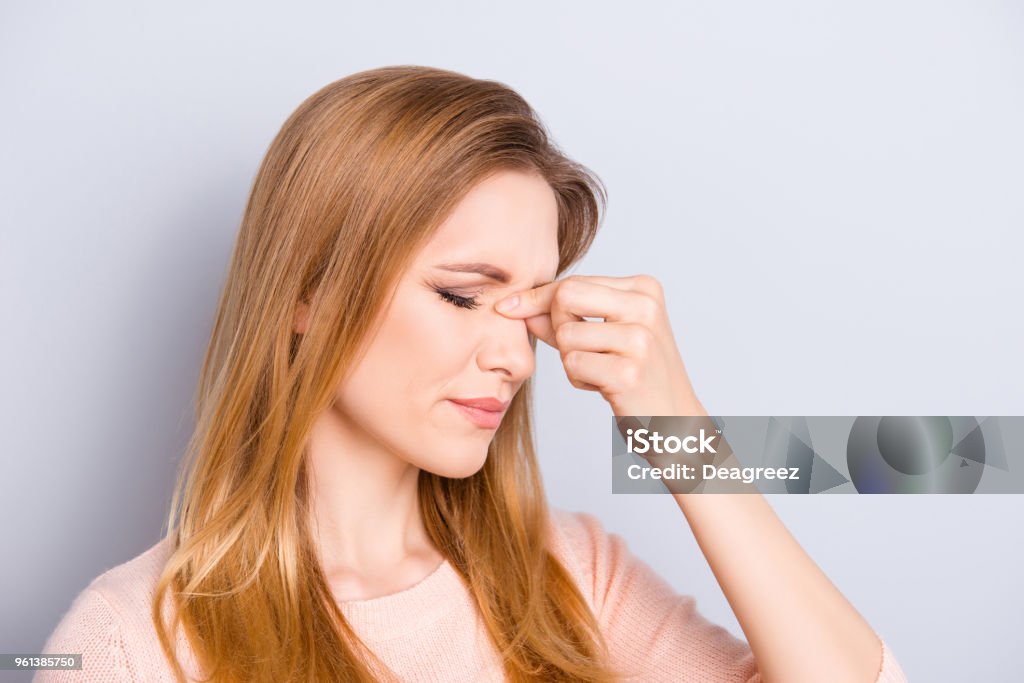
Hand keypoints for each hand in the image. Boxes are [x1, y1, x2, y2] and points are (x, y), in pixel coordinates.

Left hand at [494, 274, 706, 416]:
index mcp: (644, 289)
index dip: (538, 298)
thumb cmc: (637, 376)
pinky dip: (580, 380)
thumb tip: (516, 305)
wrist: (676, 421)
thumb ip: (564, 317)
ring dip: (572, 360)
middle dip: (557, 326)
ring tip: (602, 371)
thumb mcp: (605, 336)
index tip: (508, 306)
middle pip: (565, 298)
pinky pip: (573, 365)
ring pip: (566, 336)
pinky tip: (607, 387)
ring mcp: (640, 339)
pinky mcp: (628, 372)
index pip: (574, 282)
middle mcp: (645, 307)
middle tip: (580, 350)